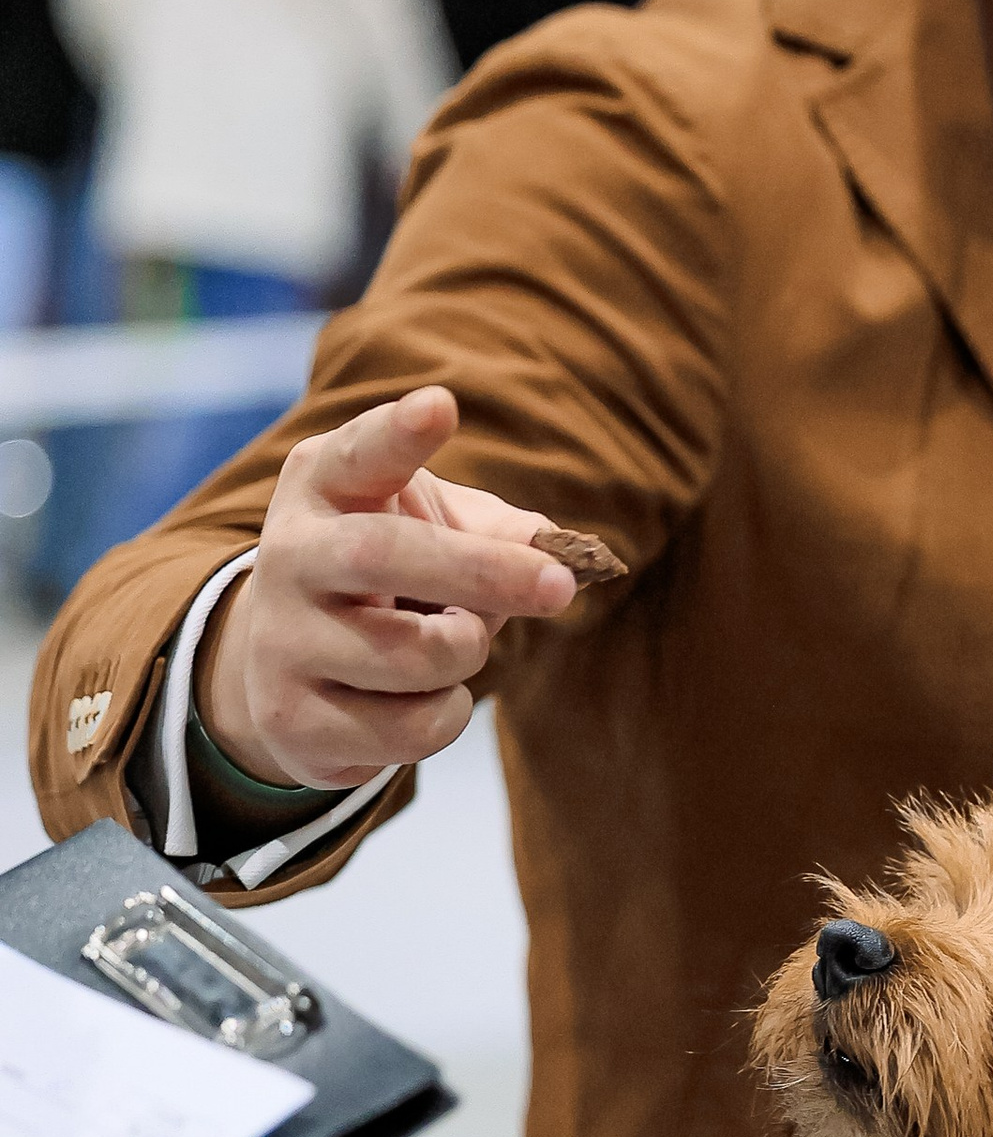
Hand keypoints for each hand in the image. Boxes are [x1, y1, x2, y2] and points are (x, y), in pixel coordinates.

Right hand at [197, 386, 577, 789]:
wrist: (287, 662)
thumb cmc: (387, 573)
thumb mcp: (432, 527)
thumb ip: (496, 530)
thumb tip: (568, 554)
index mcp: (325, 486)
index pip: (358, 451)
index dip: (398, 433)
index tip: (442, 406)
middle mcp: (288, 555)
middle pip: (383, 555)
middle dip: (482, 571)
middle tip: (560, 587)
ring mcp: (280, 640)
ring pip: (411, 656)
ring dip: (467, 652)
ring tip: (456, 641)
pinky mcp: (291, 719)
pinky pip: (406, 730)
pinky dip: (446, 716)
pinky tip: (421, 698)